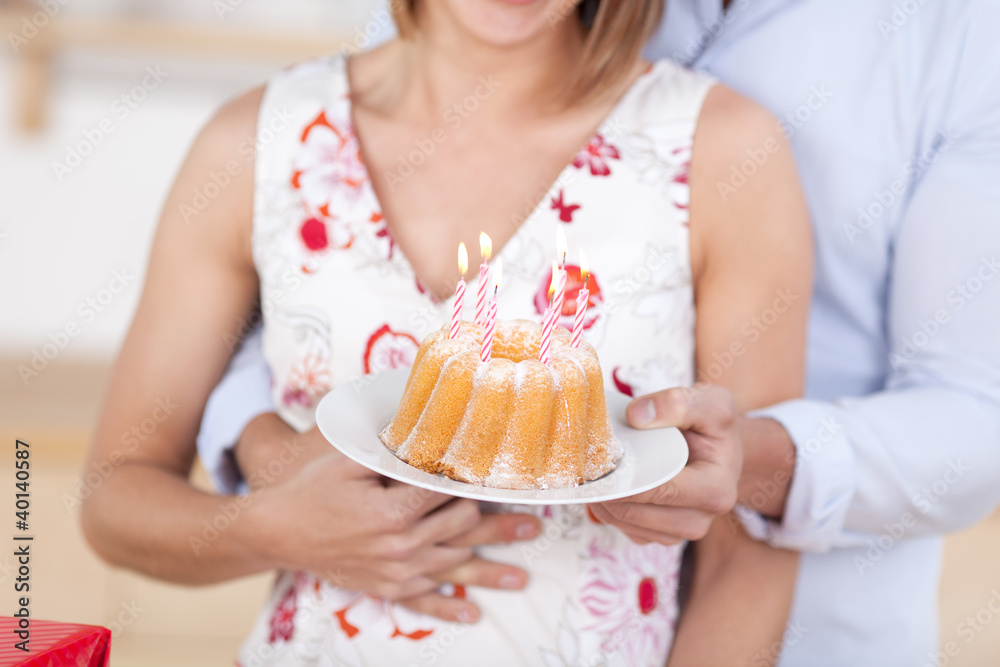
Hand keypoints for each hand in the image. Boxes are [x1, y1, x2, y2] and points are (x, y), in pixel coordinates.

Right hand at [239, 421, 540, 620]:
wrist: (277, 531)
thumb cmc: (313, 488)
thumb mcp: (350, 460)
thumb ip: (390, 449)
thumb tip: (425, 428)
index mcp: (394, 510)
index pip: (448, 495)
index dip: (473, 481)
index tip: (502, 475)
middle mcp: (400, 545)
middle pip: (461, 532)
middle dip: (499, 526)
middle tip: (535, 525)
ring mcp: (394, 571)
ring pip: (452, 567)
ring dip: (490, 571)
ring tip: (524, 574)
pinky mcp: (384, 588)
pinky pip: (422, 601)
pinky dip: (448, 607)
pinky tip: (472, 613)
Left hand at [590, 385, 741, 545]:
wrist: (721, 450)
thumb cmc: (715, 428)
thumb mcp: (711, 403)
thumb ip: (678, 403)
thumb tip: (636, 415)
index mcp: (716, 490)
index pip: (660, 490)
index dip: (624, 478)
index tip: (596, 461)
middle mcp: (700, 520)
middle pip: (635, 511)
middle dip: (606, 488)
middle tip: (585, 462)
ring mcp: (678, 532)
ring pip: (623, 523)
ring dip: (602, 498)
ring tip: (594, 470)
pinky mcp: (660, 536)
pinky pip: (623, 528)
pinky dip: (608, 508)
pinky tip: (607, 482)